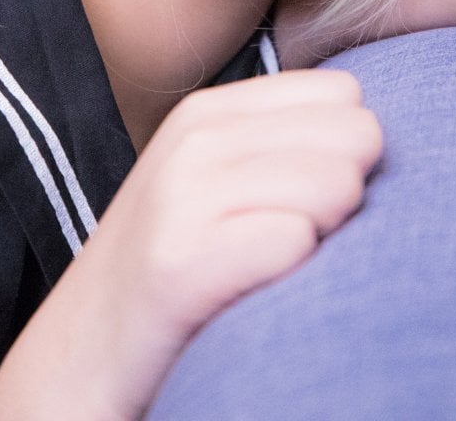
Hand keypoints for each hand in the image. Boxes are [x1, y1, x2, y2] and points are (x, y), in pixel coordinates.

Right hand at [0, 68, 381, 418]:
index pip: (346, 95)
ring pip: (337, 187)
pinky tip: (250, 296)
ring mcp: (182, 196)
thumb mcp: (218, 185)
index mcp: (208, 111)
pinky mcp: (180, 263)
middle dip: (345, 198)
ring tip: (264, 271)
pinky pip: (295, 243)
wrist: (79, 361)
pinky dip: (291, 280)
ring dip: (321, 242)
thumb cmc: (175, 274)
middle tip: (286, 243)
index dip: (344, 154)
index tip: (301, 202)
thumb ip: (285, 146)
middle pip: (357, 136)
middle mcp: (194, 138)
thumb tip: (377, 134)